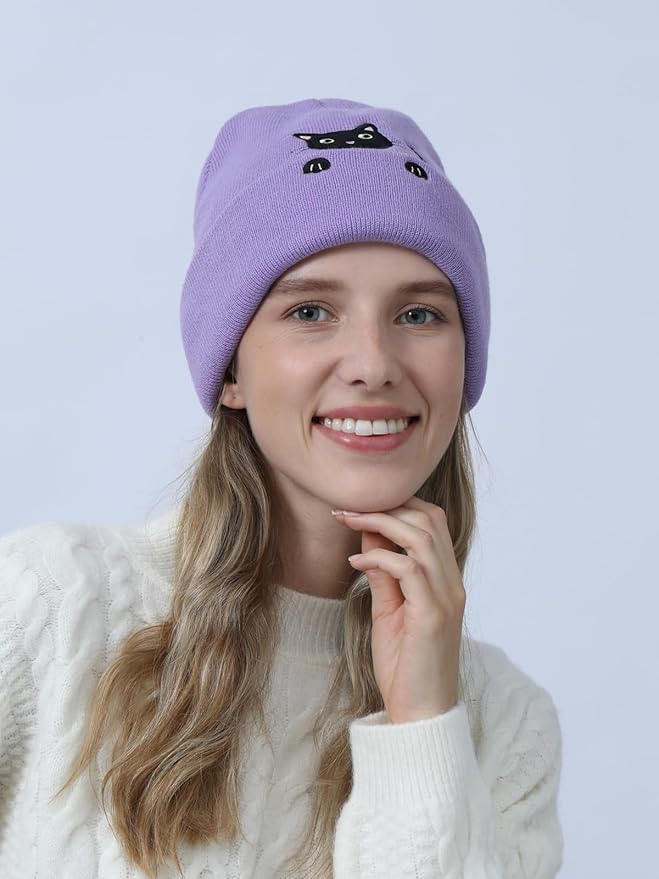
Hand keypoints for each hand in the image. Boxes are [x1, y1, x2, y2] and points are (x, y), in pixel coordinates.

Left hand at [332, 497, 465, 723]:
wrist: (420, 714)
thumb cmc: (404, 666)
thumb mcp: (388, 610)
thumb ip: (383, 573)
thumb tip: (369, 535)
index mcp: (445, 581)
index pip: (433, 522)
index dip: (399, 506)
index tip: (361, 506)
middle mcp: (452, 585)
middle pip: (430, 520)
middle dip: (387, 506)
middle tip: (348, 508)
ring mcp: (446, 598)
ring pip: (421, 537)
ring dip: (381, 522)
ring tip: (349, 521)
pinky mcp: (433, 615)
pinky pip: (408, 569)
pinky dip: (379, 557)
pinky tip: (356, 561)